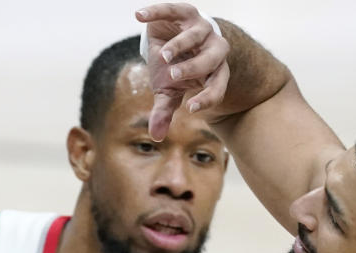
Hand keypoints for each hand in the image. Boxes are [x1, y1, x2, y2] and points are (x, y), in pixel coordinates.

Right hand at [135, 4, 229, 140]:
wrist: (178, 38)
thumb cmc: (176, 70)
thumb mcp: (169, 91)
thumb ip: (164, 111)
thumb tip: (156, 137)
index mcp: (214, 72)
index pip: (217, 87)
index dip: (207, 98)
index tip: (190, 108)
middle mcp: (213, 49)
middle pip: (211, 60)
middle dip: (192, 69)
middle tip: (171, 76)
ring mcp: (201, 28)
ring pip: (195, 35)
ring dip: (178, 46)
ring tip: (162, 57)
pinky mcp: (185, 11)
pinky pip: (173, 9)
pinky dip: (156, 12)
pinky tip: (138, 16)